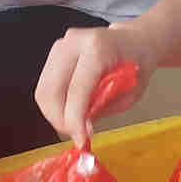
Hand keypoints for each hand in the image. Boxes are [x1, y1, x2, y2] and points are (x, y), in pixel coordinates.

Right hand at [34, 23, 158, 145]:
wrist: (135, 42)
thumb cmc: (137, 65)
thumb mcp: (130, 93)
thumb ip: (104, 107)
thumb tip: (81, 126)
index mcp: (97, 48)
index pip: (77, 90)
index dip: (75, 120)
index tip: (81, 139)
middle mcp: (74, 42)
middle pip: (51, 91)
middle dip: (60, 120)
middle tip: (75, 135)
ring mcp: (61, 46)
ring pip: (43, 90)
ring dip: (55, 114)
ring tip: (73, 124)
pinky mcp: (54, 53)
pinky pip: (46, 86)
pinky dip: (54, 105)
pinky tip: (69, 112)